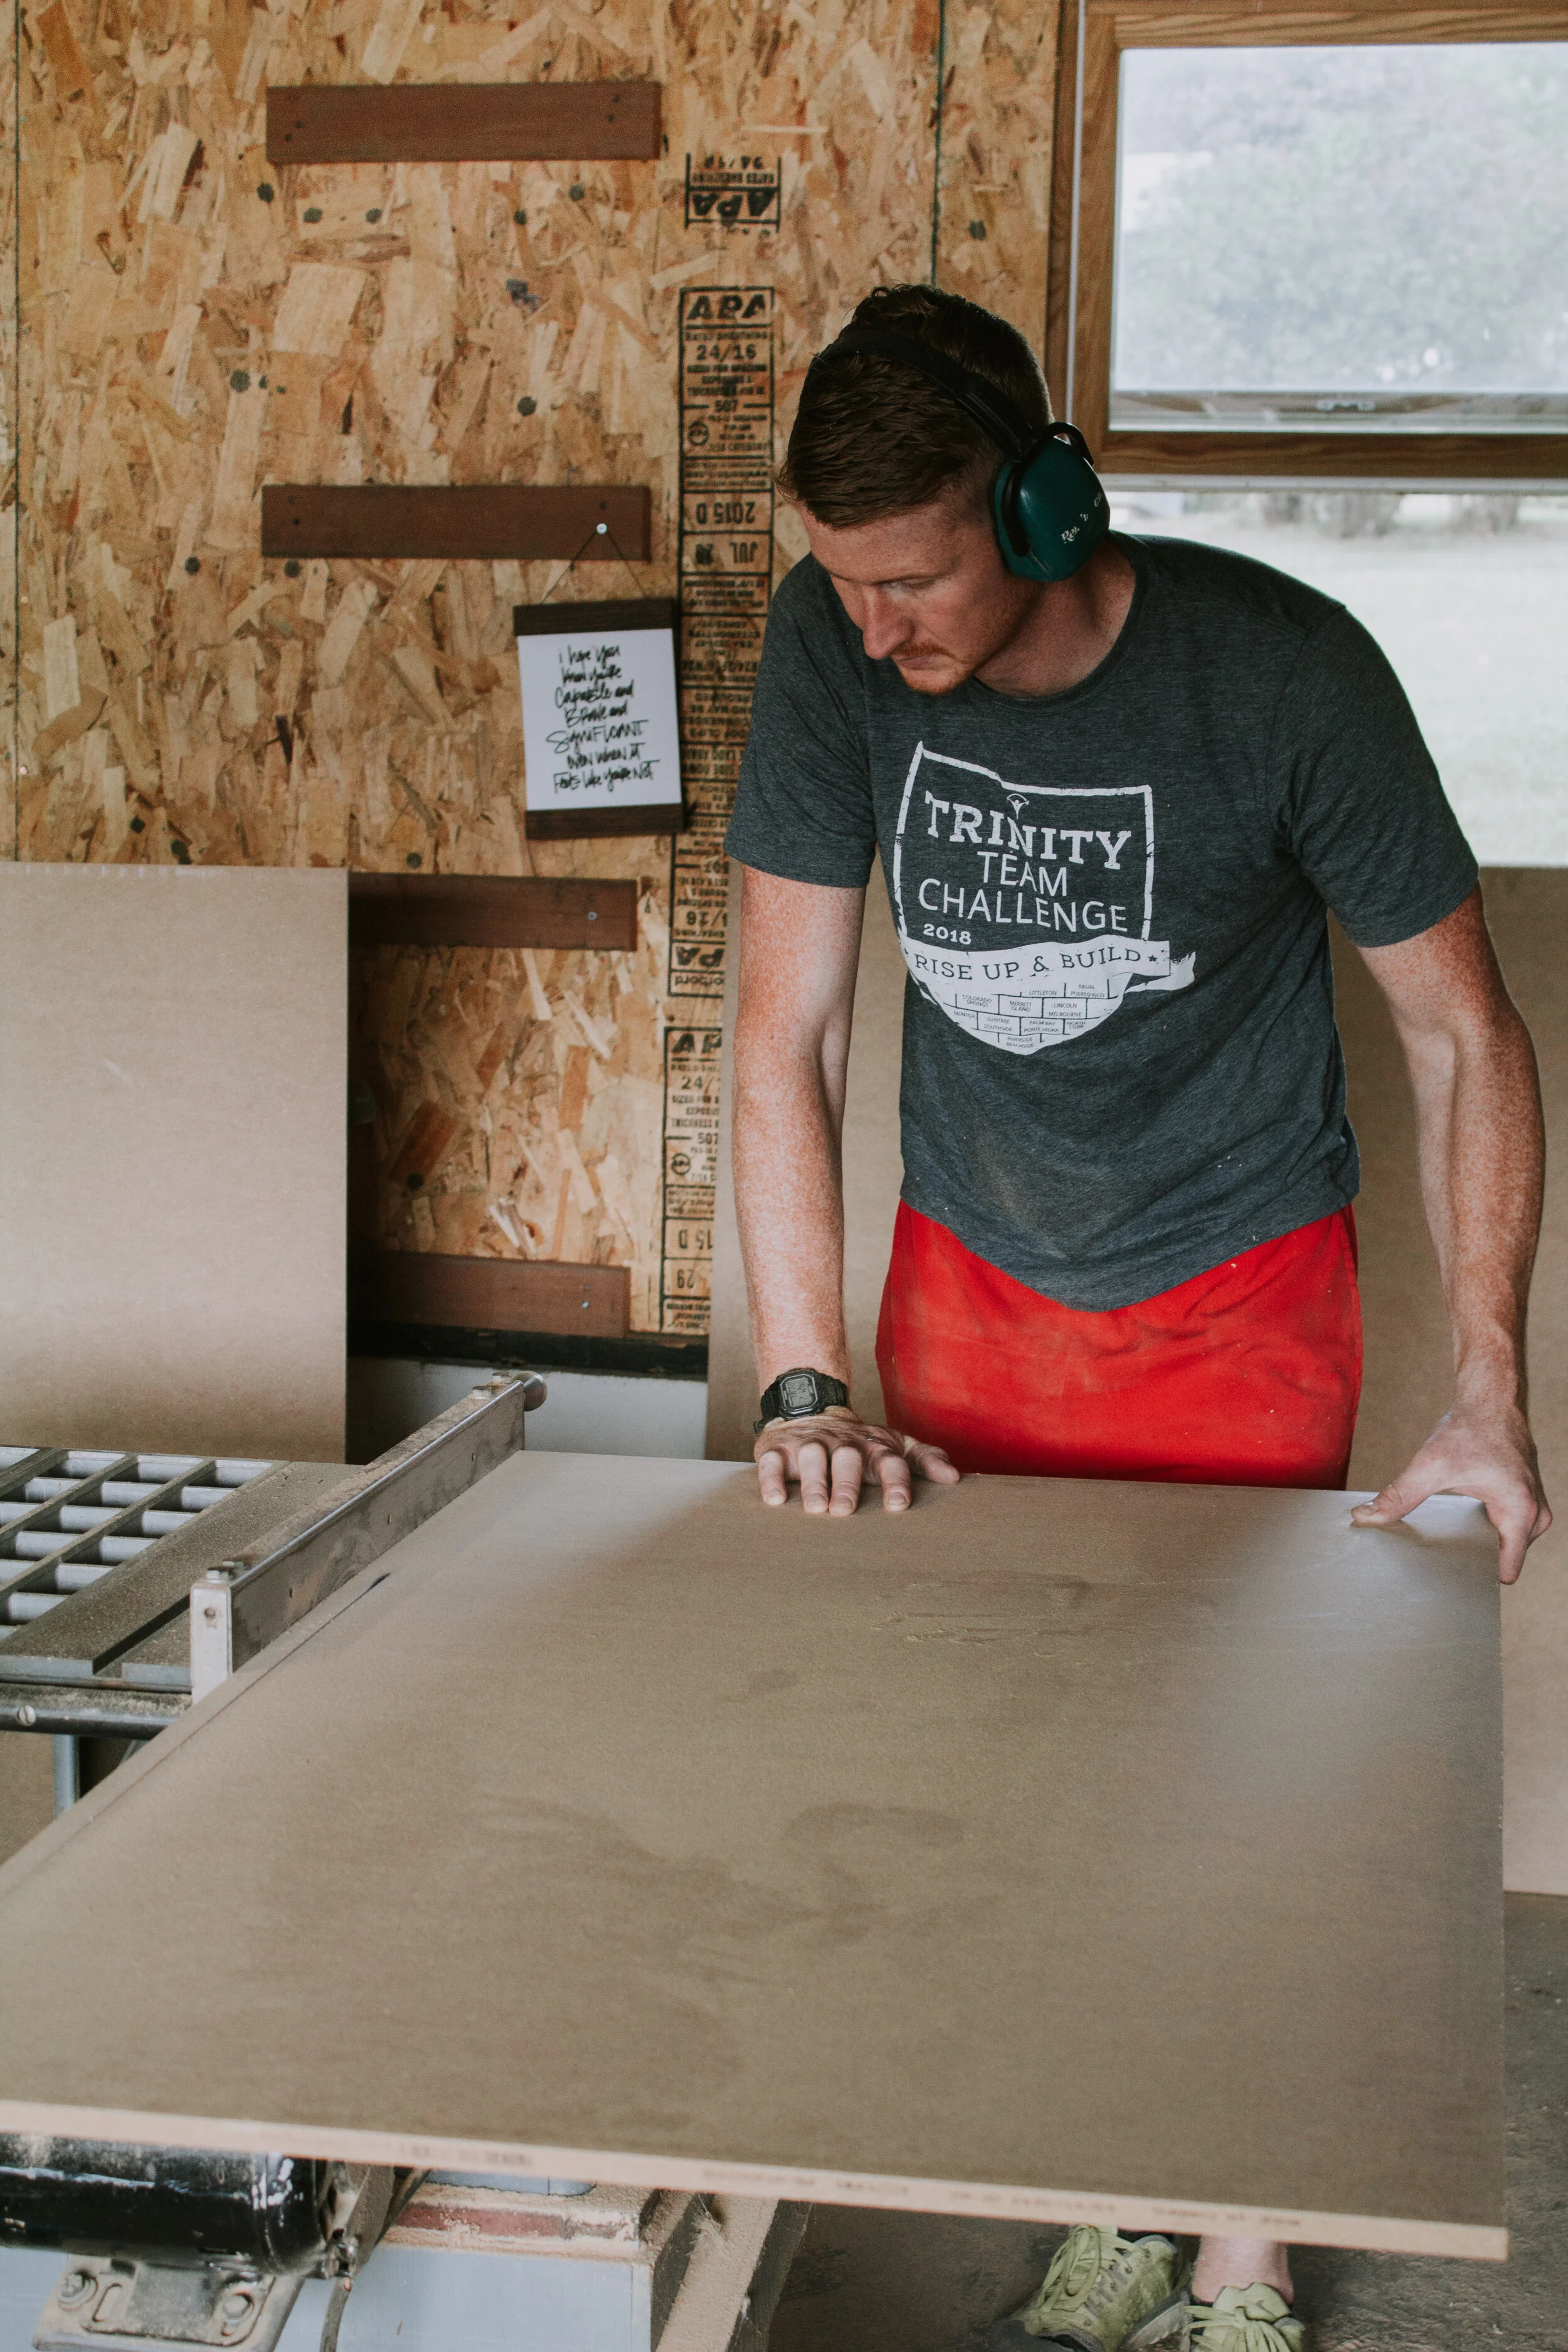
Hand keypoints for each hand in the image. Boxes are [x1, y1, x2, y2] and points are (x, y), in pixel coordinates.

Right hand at [753, 1405, 959, 1515]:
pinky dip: (772, 1478)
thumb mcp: (894, 1445)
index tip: (898, 1504)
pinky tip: (775, 1500)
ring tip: (815, 1509)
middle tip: (844, 1510)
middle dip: (846, 1484)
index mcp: (874, 1446)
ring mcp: (810, 1444)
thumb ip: (924, 1460)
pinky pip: (773, 1461)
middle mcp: (843, 1443)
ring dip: (813, 1482)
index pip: (888, 1461)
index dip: (894, 1481)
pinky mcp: (778, 1448)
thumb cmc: (859, 1443)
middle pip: (848, 1459)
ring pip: (812, 1458)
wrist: (809, 1410)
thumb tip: (954, 1478)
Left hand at [1350, 1399, 1551, 1581]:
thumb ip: (1398, 1496)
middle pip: (1501, 1560)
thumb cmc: (1469, 1429)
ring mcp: (1534, 1510)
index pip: (1504, 1571)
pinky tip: (1460, 1520)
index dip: (1474, 1576)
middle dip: (1471, 1558)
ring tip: (1449, 1531)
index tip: (1446, 1572)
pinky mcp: (1526, 1502)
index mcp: (1520, 1513)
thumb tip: (1364, 1517)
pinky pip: (1505, 1530)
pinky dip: (1483, 1527)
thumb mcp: (1431, 1466)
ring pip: (1503, 1545)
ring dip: (1477, 1541)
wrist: (1490, 1401)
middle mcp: (1535, 1517)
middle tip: (1439, 1548)